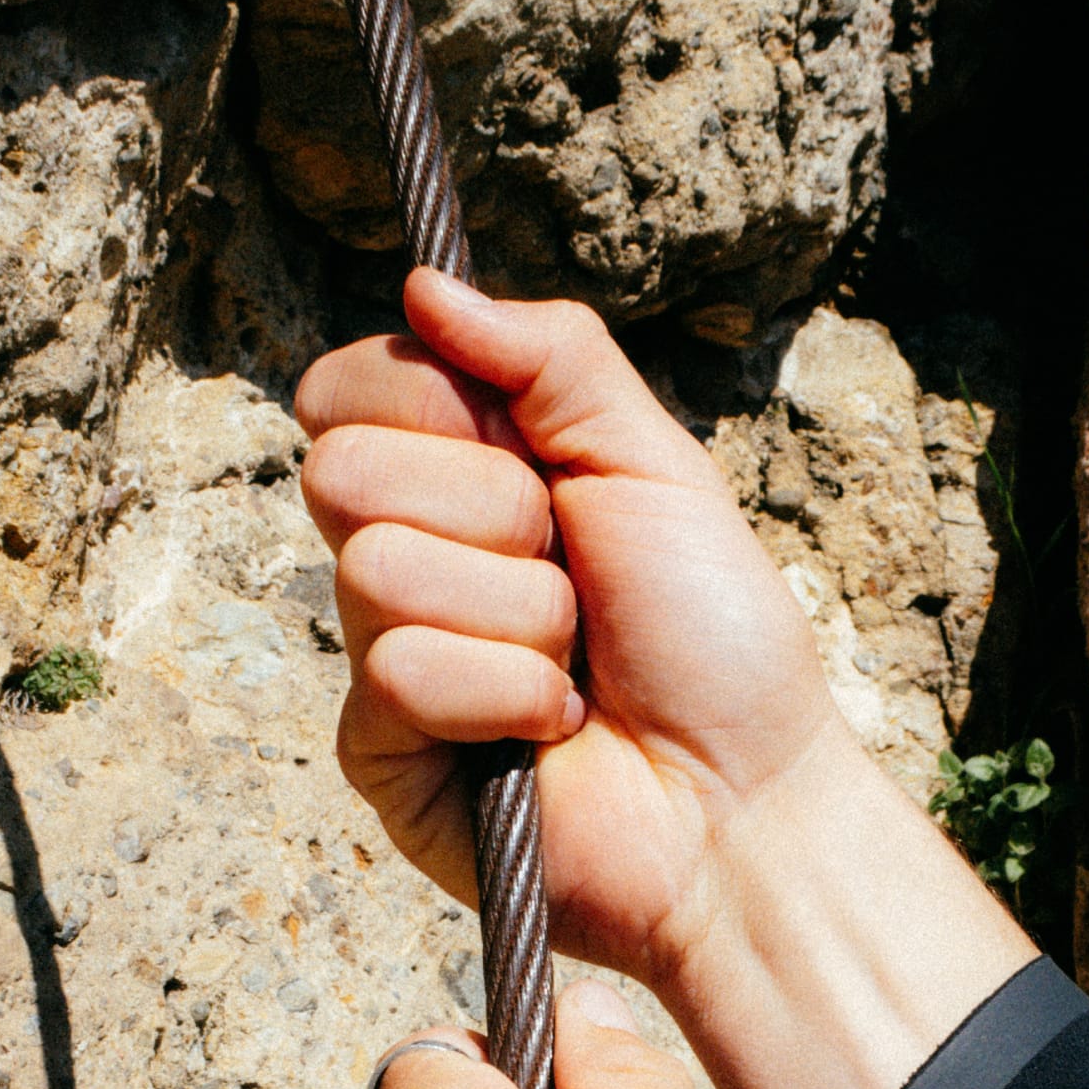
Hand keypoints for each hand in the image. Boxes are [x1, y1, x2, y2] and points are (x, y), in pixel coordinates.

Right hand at [299, 267, 836, 987]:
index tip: (534, 461)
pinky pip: (399, 672)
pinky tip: (548, 731)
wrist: (745, 804)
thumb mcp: (653, 463)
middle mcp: (404, 558)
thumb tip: (426, 284)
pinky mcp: (380, 755)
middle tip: (572, 575)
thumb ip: (552, 358)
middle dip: (496, 516)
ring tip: (574, 667)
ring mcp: (383, 659)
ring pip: (376, 571)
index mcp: (457, 479)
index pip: (348, 388)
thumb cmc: (715, 644)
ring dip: (519, 615)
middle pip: (342, 469)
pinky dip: (504, 695)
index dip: (434, 408)